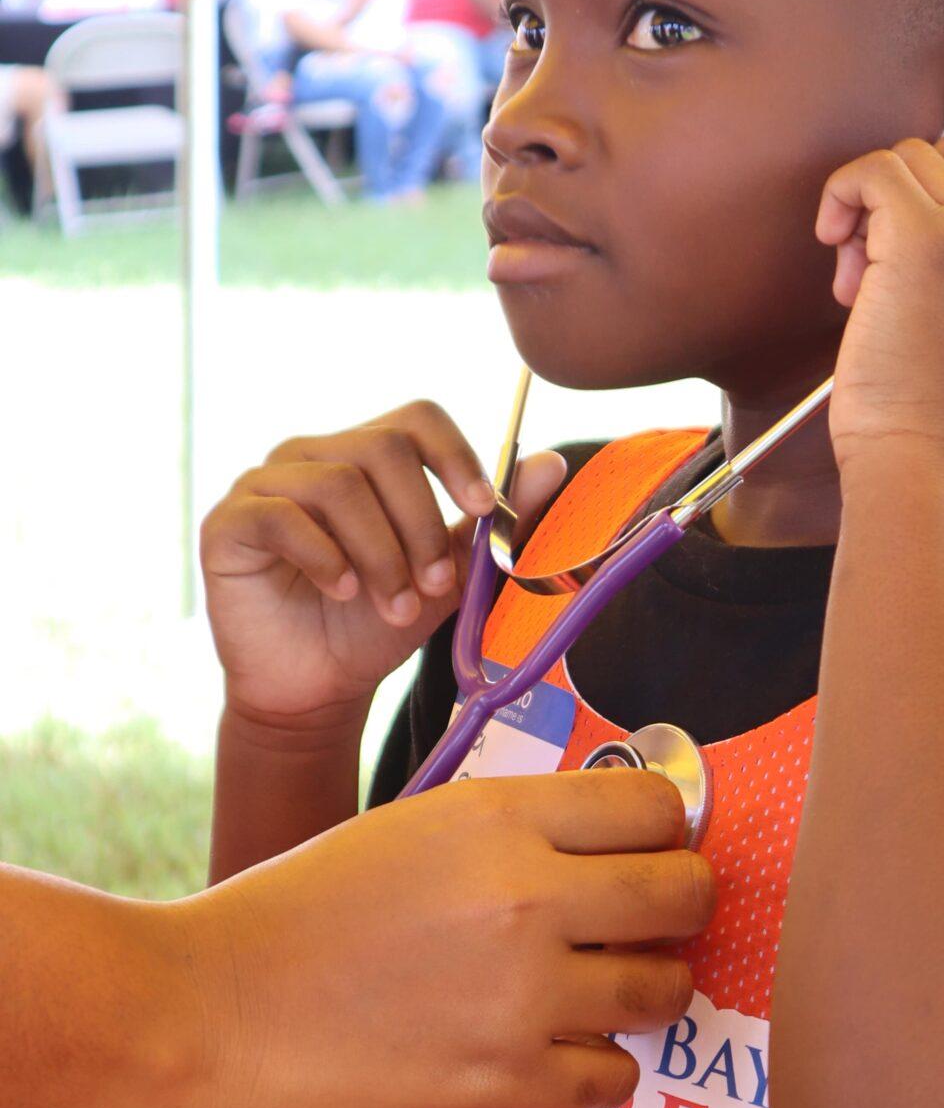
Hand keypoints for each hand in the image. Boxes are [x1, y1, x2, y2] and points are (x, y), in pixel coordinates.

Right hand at [174, 769, 715, 1107]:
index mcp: (499, 817)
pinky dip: (599, 1071)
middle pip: (685, 894)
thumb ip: (514, 828)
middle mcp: (528, 897)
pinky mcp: (507, 1082)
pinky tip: (556, 1054)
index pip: (655, 806)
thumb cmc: (298, 911)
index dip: (661, 829)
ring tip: (598, 992)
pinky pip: (618, 1078)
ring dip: (645, 993)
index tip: (644, 850)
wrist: (211, 1010)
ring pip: (666, 991)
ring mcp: (524, 995)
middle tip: (644, 925)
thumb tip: (610, 837)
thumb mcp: (413, 826)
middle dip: (677, 908)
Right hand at [202, 402, 566, 724]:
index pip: (416, 419)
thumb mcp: (445, 579)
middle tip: (433, 587)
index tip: (481, 510)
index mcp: (365, 458)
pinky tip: (342, 591)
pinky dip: (325, 556)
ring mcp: (264, 485)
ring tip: (392, 606)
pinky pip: (281, 516)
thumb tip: (553, 465)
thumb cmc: (374, 625)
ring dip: (380, 553)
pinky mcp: (228, 524)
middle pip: (382, 449)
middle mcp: (312, 457)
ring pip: (338, 486)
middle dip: (420, 522)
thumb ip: (489, 526)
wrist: (314, 688)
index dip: (455, 455)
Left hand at [814, 129, 943, 477]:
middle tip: (881, 266)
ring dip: (871, 210)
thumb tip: (936, 192)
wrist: (925, 464)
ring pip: (912, 157)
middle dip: (912, 195)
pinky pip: (874, 169)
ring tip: (862, 282)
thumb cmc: (943, 414)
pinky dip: (842, 195)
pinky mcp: (928, 236)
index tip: (921, 226)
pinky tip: (835, 245)